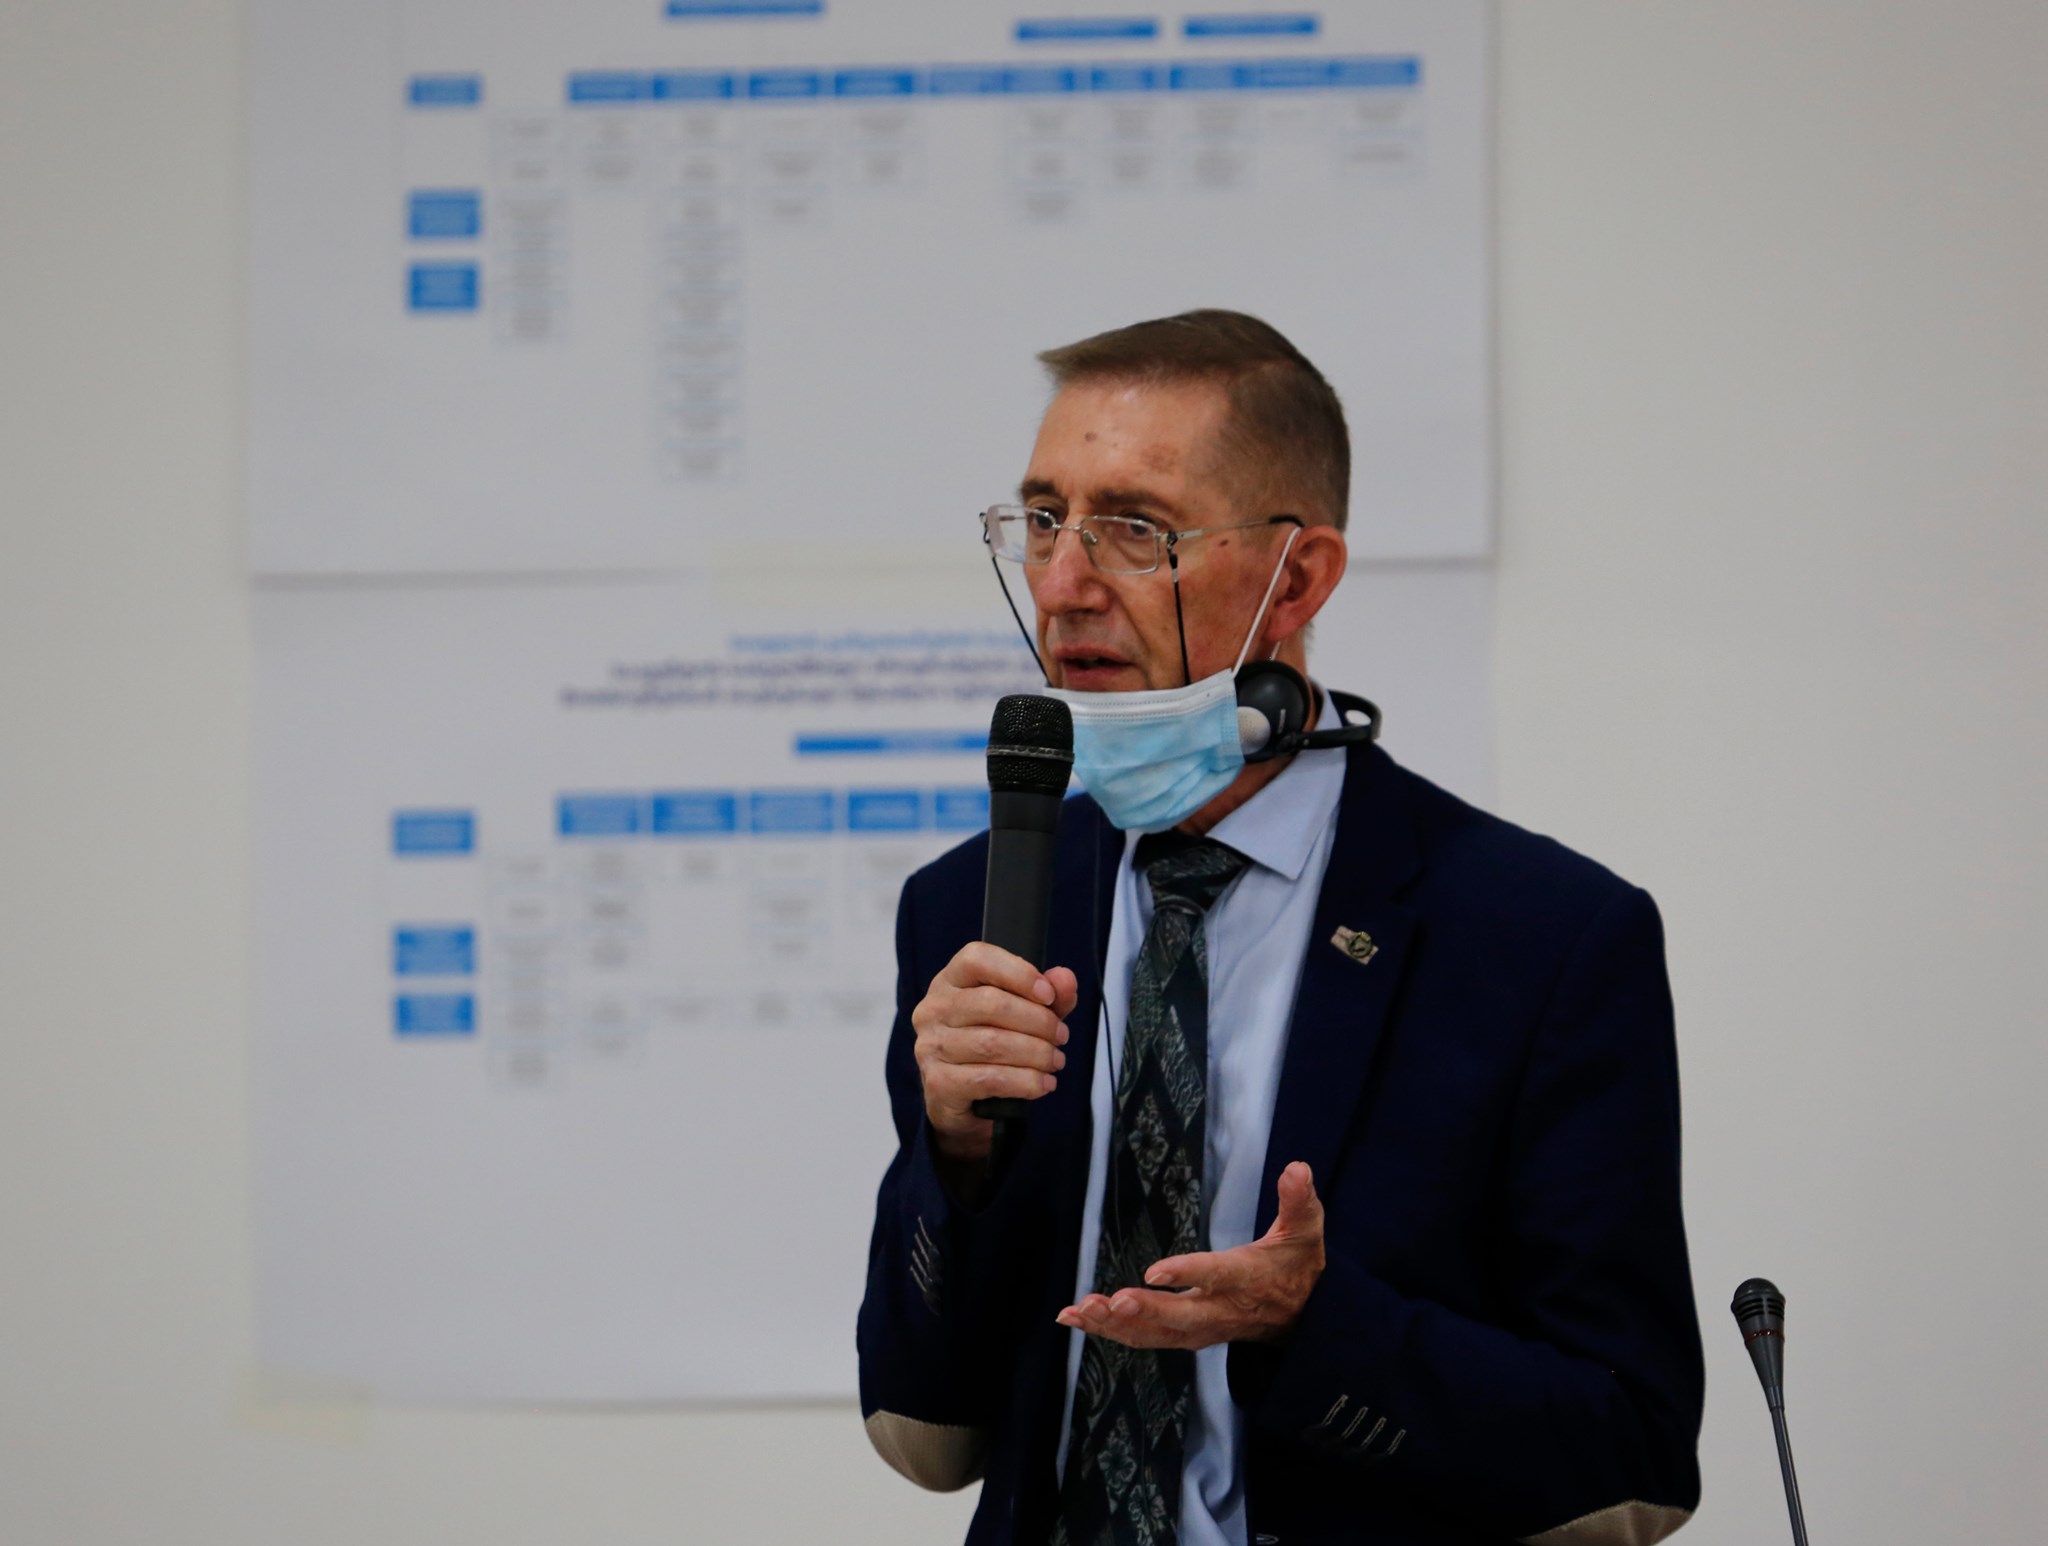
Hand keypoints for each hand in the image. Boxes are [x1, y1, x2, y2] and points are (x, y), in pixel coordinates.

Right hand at [913, 943, 1078, 1162]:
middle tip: (1061, 1036)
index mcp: (950, 981)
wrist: (960, 1100)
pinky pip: (989, 1079)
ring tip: (1056, 1061)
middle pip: (991, 1003)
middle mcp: (933, 1009)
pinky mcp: (938, 1082)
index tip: (1049, 995)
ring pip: (992, 1044)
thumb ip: (1049, 996)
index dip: (1018, 973)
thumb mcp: (1025, 1015)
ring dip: (1036, 1053)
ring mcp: (931, 1046)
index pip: (977, 959)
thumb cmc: (991, 1044)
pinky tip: (1043, 1084)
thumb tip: (1065, 979)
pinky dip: (1025, 1082)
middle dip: (1038, 1021)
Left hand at [1056, 1161, 1325, 1349]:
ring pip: (1154, 1334)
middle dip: (1143, 1311)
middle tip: (1110, 1301)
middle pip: (1179, 1317)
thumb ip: (1299, 1200)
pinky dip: (1110, 1331)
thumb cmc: (1297, 1266)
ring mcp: (1201, 1328)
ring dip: (1114, 1325)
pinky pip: (1144, 1338)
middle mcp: (1220, 1310)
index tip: (1154, 1272)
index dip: (1186, 1273)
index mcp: (1246, 1279)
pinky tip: (1078, 1319)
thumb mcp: (1306, 1230)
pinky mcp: (1185, 1335)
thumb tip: (1297, 1167)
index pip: (1216, 1276)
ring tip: (1078, 1312)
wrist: (1302, 1318)